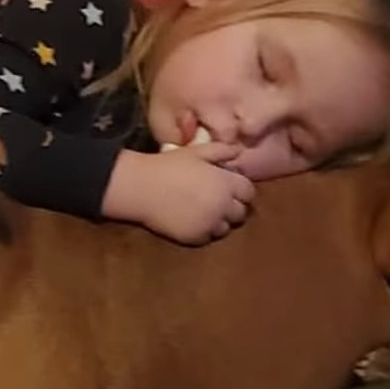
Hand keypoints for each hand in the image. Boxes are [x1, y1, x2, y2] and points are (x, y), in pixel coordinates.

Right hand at [102, 145, 255, 244]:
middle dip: (232, 207)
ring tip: (203, 212)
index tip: (228, 186)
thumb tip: (239, 151)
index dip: (240, 190)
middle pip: (241, 213)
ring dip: (219, 221)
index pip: (249, 193)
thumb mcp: (195, 152)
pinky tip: (190, 220)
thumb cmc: (167, 165)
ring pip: (226, 228)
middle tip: (216, 200)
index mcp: (226, 183)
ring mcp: (209, 224)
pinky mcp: (195, 237)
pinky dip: (203, 230)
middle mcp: (222, 206)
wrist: (140, 187)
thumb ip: (221, 151)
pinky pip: (207, 238)